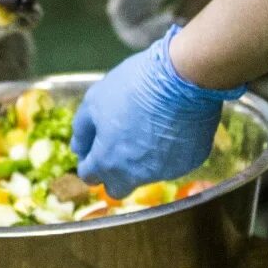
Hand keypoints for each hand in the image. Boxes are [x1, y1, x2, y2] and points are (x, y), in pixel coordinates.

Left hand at [72, 28, 243, 198]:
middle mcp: (135, 175)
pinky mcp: (189, 164)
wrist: (182, 79)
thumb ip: (82, 131)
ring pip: (147, 176)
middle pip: (118, 189)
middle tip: (120, 148)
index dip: (90, 162)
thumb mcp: (94, 101)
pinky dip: (169, 151)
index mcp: (107, 162)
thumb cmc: (133, 86)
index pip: (90, 177)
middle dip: (114, 175)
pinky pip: (173, 164)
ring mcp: (164, 172)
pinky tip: (171, 127)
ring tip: (150, 127)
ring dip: (143, 161)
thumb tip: (79, 150)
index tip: (96, 148)